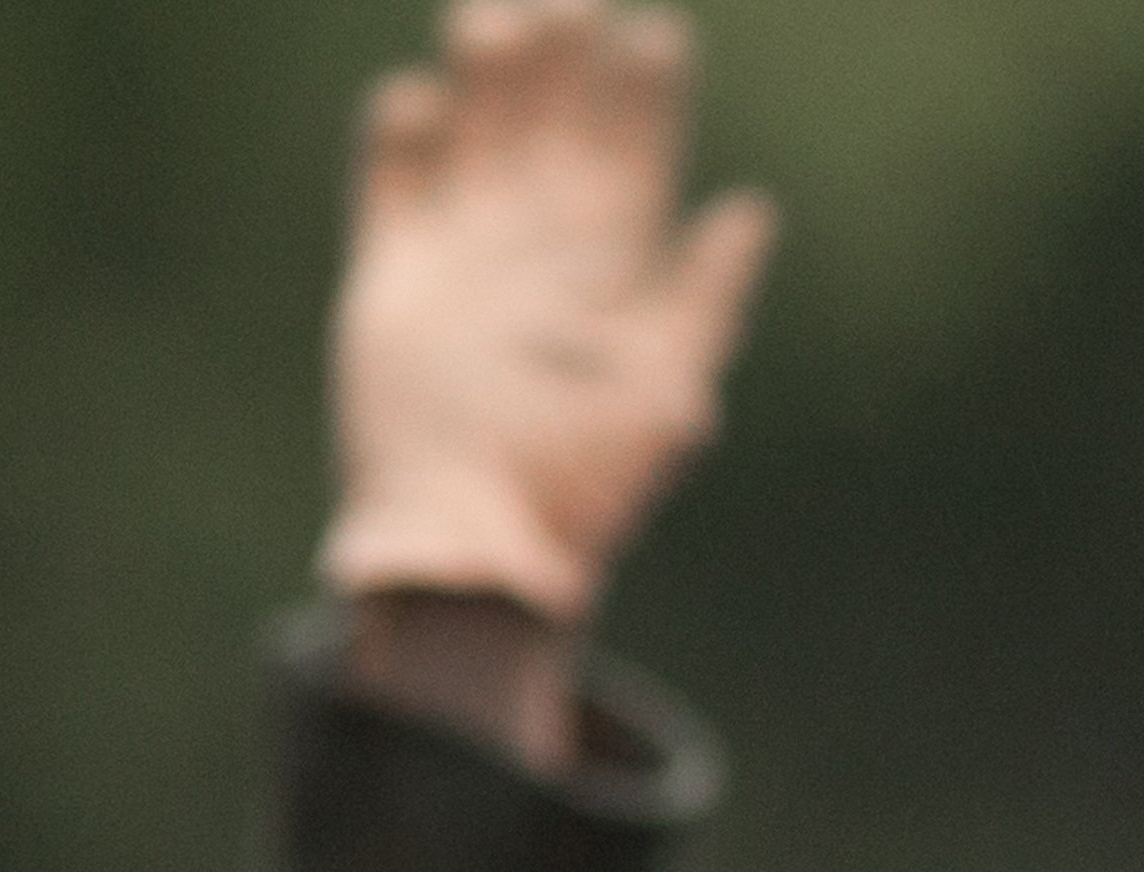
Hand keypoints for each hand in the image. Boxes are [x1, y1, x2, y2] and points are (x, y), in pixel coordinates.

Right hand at [322, 0, 776, 631]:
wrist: (479, 547)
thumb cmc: (582, 484)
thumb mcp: (665, 391)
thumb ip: (703, 299)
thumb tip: (753, 212)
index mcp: (612, 268)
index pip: (633, 155)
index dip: (644, 95)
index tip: (658, 34)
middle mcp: (539, 247)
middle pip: (551, 122)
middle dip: (560, 55)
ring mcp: (464, 254)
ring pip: (476, 134)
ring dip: (485, 78)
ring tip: (496, 20)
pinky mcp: (391, 278)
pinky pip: (392, 186)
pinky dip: (400, 140)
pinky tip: (416, 99)